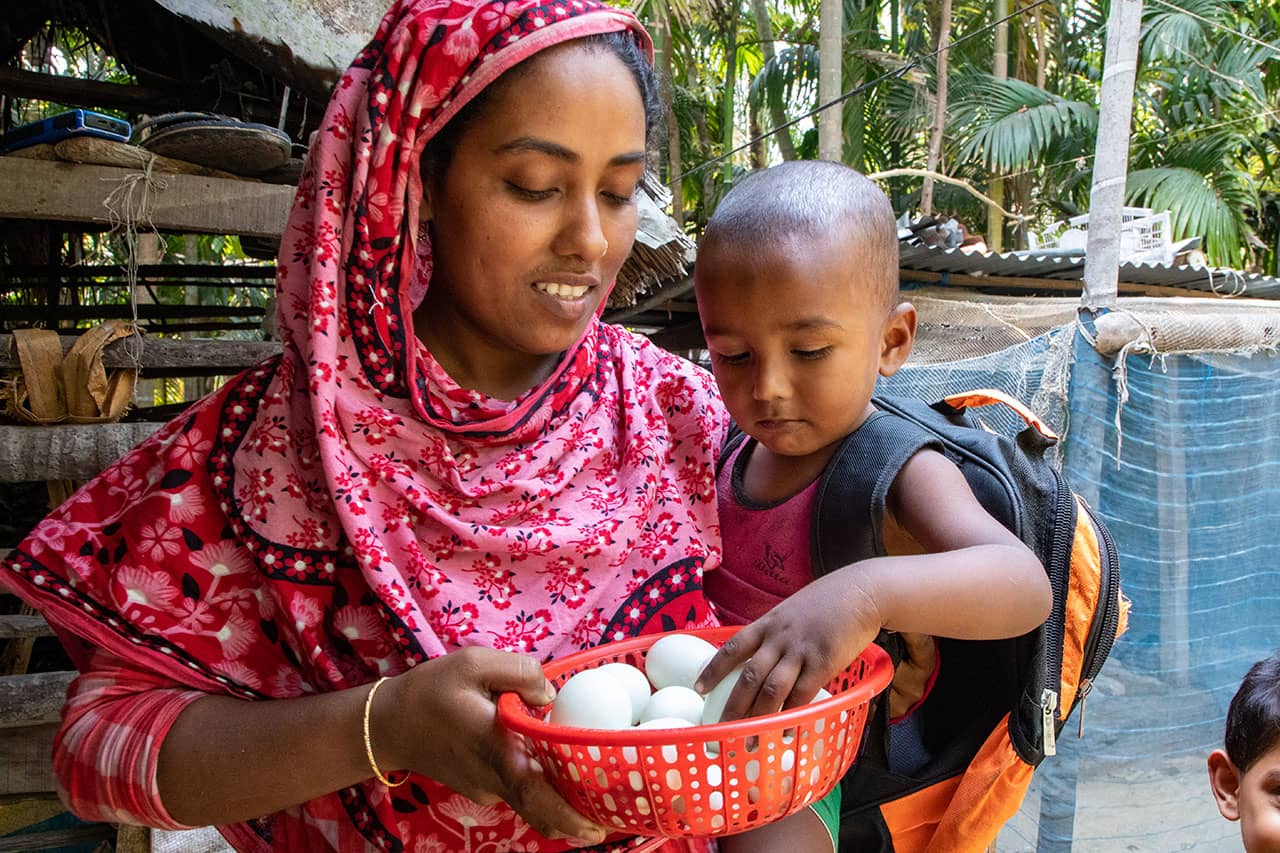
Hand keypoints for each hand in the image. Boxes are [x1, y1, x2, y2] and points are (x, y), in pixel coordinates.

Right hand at [374, 647, 608, 845]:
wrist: (389, 724)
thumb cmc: (431, 690)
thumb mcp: (474, 662)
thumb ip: (519, 671)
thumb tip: (550, 695)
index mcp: (495, 749)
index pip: (534, 793)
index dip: (567, 815)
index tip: (595, 828)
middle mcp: (493, 778)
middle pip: (542, 808)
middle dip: (578, 817)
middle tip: (612, 814)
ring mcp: (486, 789)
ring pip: (533, 798)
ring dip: (563, 797)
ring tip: (596, 787)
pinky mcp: (483, 788)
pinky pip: (519, 789)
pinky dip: (543, 786)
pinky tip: (560, 767)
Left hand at [695, 569, 881, 721]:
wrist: (862, 591)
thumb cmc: (828, 602)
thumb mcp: (792, 611)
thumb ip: (776, 633)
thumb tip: (764, 656)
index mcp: (768, 624)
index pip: (733, 647)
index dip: (713, 669)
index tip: (698, 687)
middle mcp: (779, 638)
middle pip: (748, 676)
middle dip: (732, 706)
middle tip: (721, 730)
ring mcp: (800, 650)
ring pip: (771, 689)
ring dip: (759, 718)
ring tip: (750, 741)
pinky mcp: (823, 662)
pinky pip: (802, 694)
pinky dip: (791, 716)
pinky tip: (784, 732)